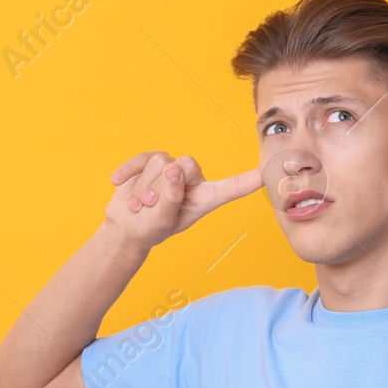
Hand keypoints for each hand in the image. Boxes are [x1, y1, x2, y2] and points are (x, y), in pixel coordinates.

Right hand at [103, 151, 262, 249]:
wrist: (125, 228)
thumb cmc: (149, 229)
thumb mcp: (162, 221)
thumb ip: (170, 197)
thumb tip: (172, 167)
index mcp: (205, 198)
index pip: (232, 187)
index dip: (249, 179)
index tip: (270, 170)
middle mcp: (192, 179)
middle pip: (185, 165)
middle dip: (163, 187)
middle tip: (150, 207)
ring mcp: (170, 168)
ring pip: (161, 163)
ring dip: (144, 188)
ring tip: (138, 204)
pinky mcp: (149, 161)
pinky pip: (141, 159)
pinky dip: (129, 172)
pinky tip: (118, 182)